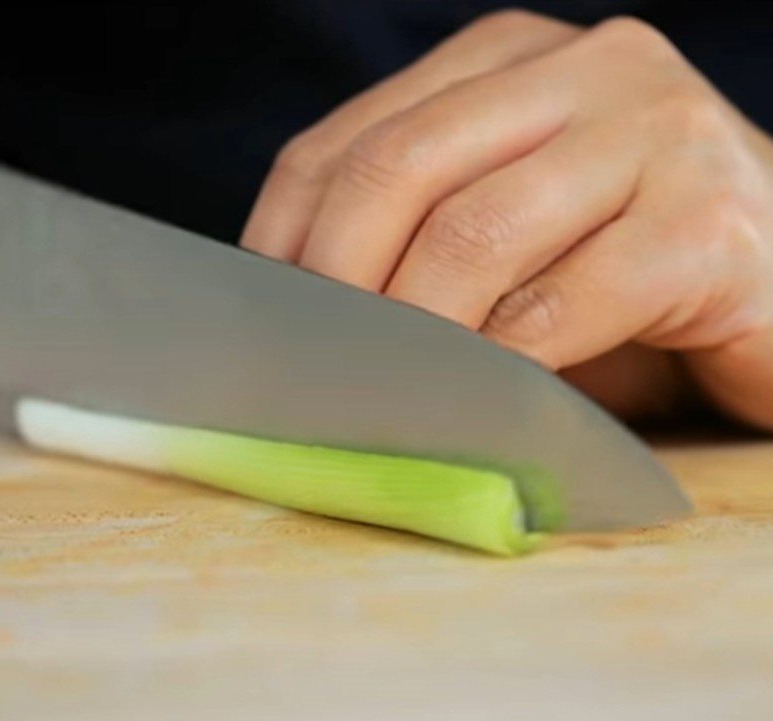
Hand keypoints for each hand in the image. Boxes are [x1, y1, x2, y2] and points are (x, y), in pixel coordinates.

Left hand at [241, 10, 772, 428]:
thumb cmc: (622, 270)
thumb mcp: (505, 239)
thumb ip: (417, 248)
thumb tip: (306, 322)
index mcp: (506, 64)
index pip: (349, 144)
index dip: (285, 243)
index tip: (263, 327)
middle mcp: (581, 71)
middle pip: (397, 172)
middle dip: (334, 288)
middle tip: (312, 373)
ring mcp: (653, 133)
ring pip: (476, 236)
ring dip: (411, 336)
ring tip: (383, 397)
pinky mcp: (709, 223)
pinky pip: (565, 305)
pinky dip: (502, 369)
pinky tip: (479, 405)